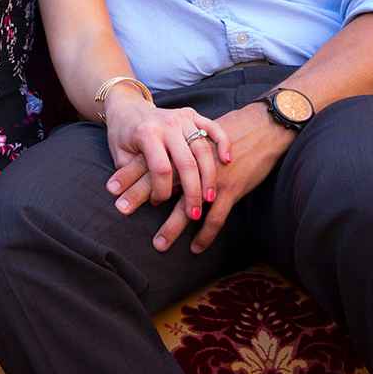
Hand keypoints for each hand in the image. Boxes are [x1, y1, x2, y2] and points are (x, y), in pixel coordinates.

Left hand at [104, 95, 232, 225]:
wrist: (127, 106)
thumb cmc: (122, 134)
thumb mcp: (118, 153)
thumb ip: (127, 174)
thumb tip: (128, 202)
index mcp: (146, 134)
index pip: (160, 168)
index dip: (162, 190)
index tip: (159, 203)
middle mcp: (167, 124)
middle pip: (186, 162)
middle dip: (192, 192)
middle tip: (194, 214)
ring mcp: (182, 118)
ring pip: (203, 149)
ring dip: (209, 176)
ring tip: (210, 198)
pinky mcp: (192, 115)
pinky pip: (213, 127)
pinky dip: (222, 142)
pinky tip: (227, 160)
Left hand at [111, 101, 291, 254]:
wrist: (259, 126)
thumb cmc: (218, 132)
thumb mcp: (188, 133)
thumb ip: (166, 148)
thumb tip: (137, 167)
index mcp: (180, 140)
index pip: (148, 160)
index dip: (130, 176)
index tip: (112, 191)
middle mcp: (193, 157)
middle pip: (162, 179)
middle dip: (141, 196)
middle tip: (121, 211)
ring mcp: (212, 173)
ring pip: (189, 203)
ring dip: (174, 226)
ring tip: (158, 244)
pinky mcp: (232, 186)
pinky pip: (218, 216)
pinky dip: (206, 234)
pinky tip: (195, 247)